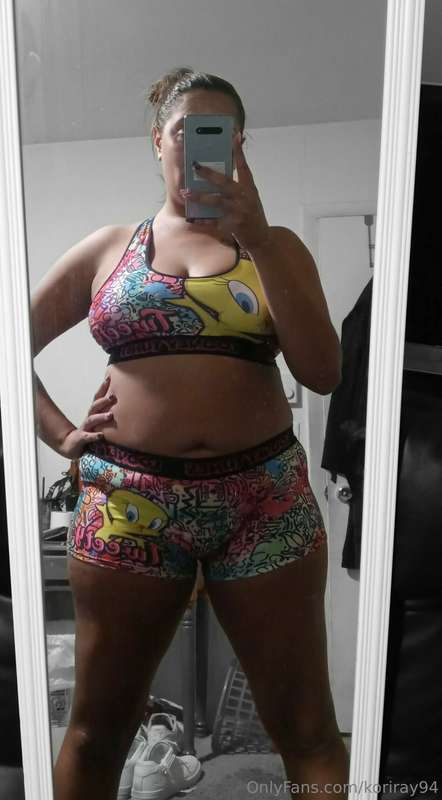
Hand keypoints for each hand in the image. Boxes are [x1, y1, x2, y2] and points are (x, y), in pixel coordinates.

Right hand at [58, 375, 116, 459]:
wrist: (71, 445)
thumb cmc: (89, 431)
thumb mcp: (99, 421)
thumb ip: (108, 411)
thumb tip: (125, 402)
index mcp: (93, 413)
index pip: (98, 398)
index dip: (103, 387)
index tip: (109, 378)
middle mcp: (89, 418)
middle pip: (95, 407)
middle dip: (103, 401)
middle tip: (113, 397)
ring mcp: (85, 428)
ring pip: (92, 420)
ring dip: (101, 417)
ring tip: (110, 415)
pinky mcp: (82, 439)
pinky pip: (88, 437)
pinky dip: (94, 436)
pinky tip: (101, 435)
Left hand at [179, 133, 271, 251]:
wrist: (262, 238)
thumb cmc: (253, 215)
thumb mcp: (251, 197)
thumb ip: (240, 185)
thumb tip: (223, 172)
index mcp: (250, 188)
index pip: (244, 166)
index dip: (239, 151)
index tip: (234, 136)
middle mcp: (245, 198)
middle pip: (225, 182)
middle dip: (208, 174)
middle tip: (195, 166)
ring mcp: (239, 212)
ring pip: (216, 201)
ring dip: (199, 197)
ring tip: (186, 193)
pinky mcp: (233, 226)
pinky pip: (214, 222)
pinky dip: (202, 220)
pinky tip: (192, 218)